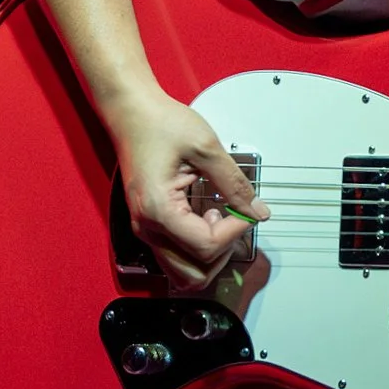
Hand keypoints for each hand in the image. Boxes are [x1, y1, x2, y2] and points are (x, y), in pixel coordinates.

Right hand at [108, 91, 270, 290]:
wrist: (131, 113)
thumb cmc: (158, 124)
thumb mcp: (205, 147)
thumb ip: (234, 183)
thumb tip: (256, 210)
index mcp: (158, 210)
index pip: (206, 247)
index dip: (236, 232)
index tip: (247, 211)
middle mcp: (147, 227)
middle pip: (192, 275)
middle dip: (222, 254)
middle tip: (234, 223)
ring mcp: (145, 229)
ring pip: (182, 273)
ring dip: (208, 257)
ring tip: (219, 223)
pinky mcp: (149, 224)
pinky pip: (175, 256)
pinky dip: (196, 249)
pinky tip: (206, 218)